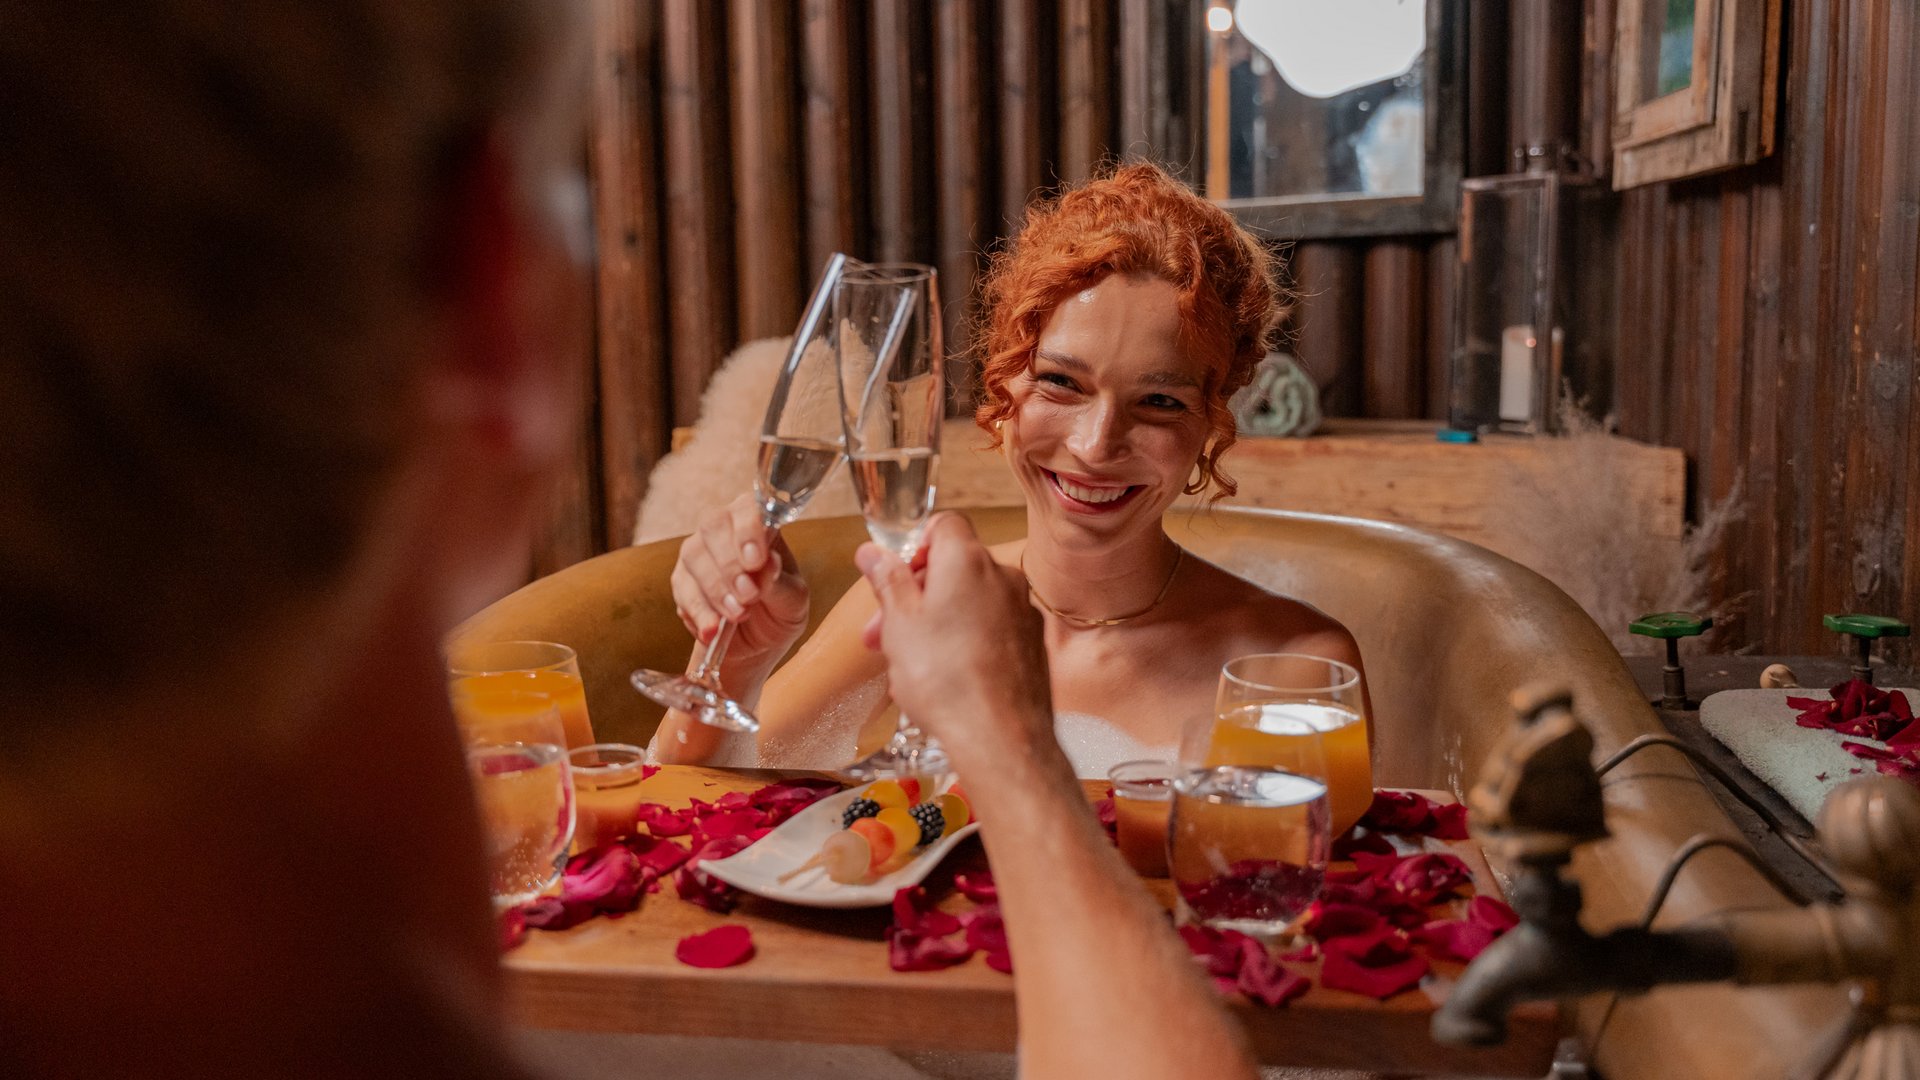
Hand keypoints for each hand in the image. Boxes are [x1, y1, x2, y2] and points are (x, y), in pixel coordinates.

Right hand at [669, 493, 808, 674]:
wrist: (761, 641)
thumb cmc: (782, 607)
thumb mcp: (793, 599)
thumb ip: (780, 582)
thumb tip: (768, 562)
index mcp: (759, 522)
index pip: (748, 508)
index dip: (748, 530)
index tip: (756, 560)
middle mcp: (724, 529)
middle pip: (713, 526)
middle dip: (730, 564)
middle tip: (749, 595)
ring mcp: (698, 552)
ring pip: (693, 556)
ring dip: (716, 589)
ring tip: (738, 615)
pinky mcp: (682, 581)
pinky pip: (682, 590)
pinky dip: (698, 611)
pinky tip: (713, 629)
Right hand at [855, 514, 1053, 767]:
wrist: (1000, 736)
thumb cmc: (945, 678)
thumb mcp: (900, 624)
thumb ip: (887, 580)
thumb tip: (872, 551)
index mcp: (967, 560)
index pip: (944, 524)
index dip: (914, 546)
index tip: (894, 578)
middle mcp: (1003, 576)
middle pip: (954, 568)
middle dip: (915, 595)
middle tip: (882, 632)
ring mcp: (1023, 610)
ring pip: (972, 602)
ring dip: (938, 621)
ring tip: (908, 663)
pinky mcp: (1032, 644)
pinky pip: (992, 629)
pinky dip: (967, 642)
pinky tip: (946, 678)